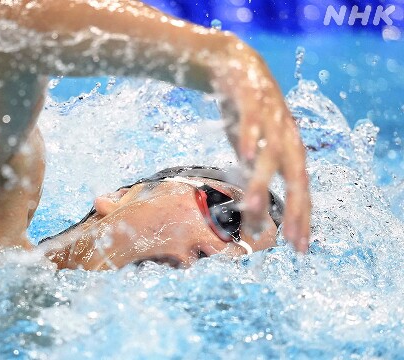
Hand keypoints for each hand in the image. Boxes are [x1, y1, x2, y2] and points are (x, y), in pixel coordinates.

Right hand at [214, 39, 310, 252]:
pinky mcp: (252, 102)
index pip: (302, 192)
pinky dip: (250, 139)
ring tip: (252, 206)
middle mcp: (287, 138)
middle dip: (295, 210)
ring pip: (270, 156)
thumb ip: (256, 185)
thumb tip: (256, 222)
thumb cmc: (249, 120)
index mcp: (291, 152)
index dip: (302, 219)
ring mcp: (271, 120)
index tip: (300, 248)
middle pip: (295, 178)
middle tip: (289, 238)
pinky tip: (246, 156)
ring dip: (262, 182)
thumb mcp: (252, 157)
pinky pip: (251, 123)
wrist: (240, 70)